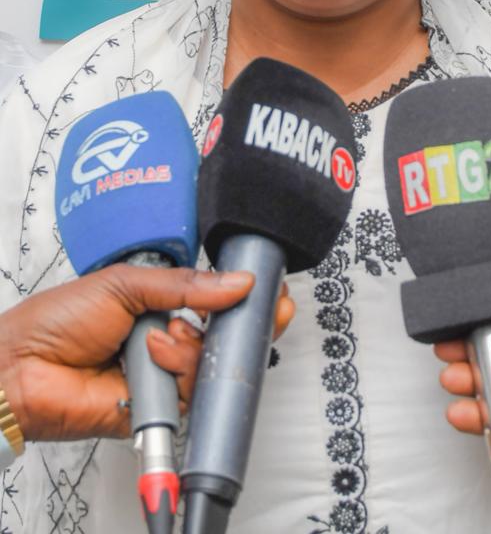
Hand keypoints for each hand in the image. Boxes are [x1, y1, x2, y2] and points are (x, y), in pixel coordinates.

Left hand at [0, 264, 294, 441]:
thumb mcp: (126, 283)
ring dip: (195, 345)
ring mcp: (163, 371)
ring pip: (211, 363)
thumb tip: (238, 280)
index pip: (216, 297)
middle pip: (224, 334)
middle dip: (242, 322)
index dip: (245, 294)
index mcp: (161, 300)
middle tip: (253, 309)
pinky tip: (156, 356)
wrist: (23, 367)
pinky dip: (179, 370)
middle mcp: (167, 335)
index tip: (268, 286)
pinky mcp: (157, 406)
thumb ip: (186, 285)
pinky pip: (190, 391)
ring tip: (164, 333)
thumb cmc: (57, 319)